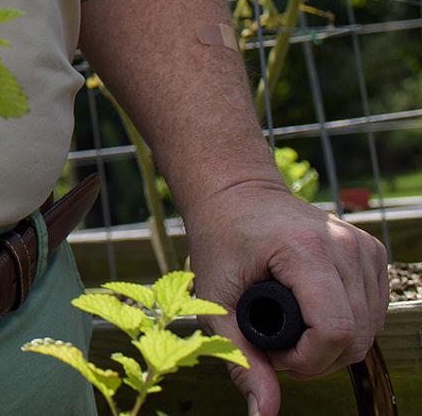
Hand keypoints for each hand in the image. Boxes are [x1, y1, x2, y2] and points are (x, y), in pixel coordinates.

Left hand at [182, 177, 388, 415]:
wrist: (235, 193)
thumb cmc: (219, 242)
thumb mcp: (214, 299)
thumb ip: (238, 357)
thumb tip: (264, 413)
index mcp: (305, 250)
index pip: (335, 330)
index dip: (308, 360)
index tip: (273, 354)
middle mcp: (344, 245)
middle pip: (356, 337)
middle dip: (317, 357)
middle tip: (276, 342)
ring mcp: (363, 246)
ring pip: (370, 329)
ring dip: (332, 344)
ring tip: (291, 326)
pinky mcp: (372, 251)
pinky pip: (374, 311)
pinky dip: (348, 324)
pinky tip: (314, 313)